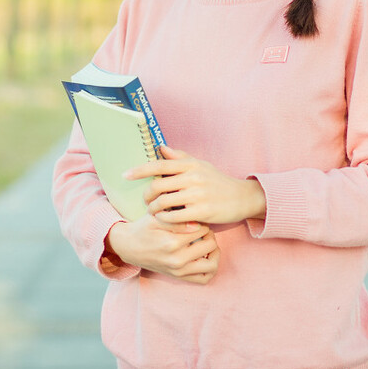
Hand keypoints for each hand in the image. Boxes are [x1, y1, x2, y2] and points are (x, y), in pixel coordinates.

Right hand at [105, 216, 219, 284]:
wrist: (129, 247)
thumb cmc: (143, 228)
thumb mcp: (156, 218)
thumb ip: (177, 221)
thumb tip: (197, 225)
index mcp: (172, 243)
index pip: (202, 230)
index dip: (202, 222)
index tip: (196, 220)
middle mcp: (177, 260)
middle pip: (210, 245)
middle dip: (210, 235)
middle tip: (203, 231)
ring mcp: (179, 271)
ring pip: (212, 265)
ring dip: (214, 253)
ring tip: (207, 244)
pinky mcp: (179, 277)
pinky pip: (204, 279)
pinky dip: (210, 269)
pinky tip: (204, 257)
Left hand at [125, 145, 266, 225]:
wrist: (241, 198)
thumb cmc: (218, 181)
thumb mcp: (201, 165)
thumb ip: (180, 157)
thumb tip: (160, 148)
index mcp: (190, 165)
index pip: (159, 165)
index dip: (140, 170)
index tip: (125, 175)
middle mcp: (193, 177)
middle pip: (157, 186)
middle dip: (146, 196)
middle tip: (146, 202)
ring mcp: (197, 195)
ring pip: (163, 203)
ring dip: (154, 210)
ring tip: (154, 212)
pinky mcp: (201, 212)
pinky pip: (174, 217)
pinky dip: (165, 220)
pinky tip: (165, 220)